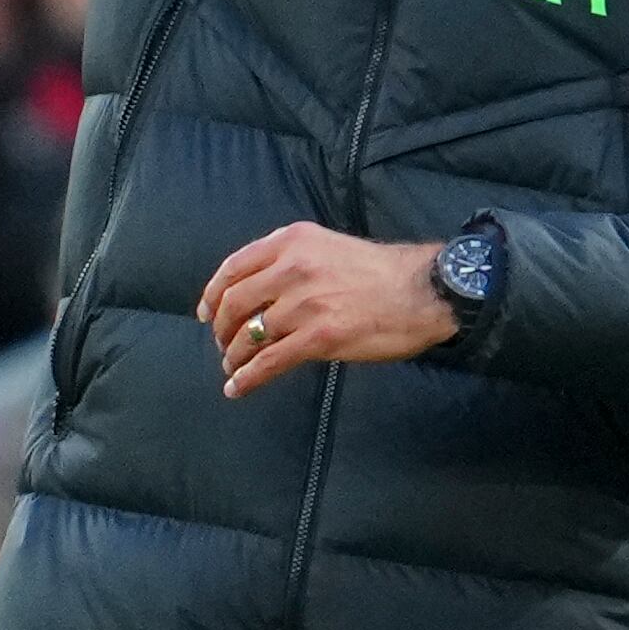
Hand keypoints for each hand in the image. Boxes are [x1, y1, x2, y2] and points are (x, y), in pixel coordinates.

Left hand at [198, 225, 453, 397]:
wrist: (422, 290)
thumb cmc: (380, 272)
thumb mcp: (328, 247)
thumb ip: (292, 261)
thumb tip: (260, 291)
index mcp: (292, 241)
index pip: (234, 267)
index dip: (213, 294)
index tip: (206, 314)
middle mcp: (292, 268)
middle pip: (234, 303)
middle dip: (222, 330)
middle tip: (223, 346)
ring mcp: (304, 303)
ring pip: (249, 335)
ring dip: (234, 357)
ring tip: (232, 369)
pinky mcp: (319, 337)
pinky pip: (269, 362)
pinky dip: (247, 378)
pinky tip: (238, 388)